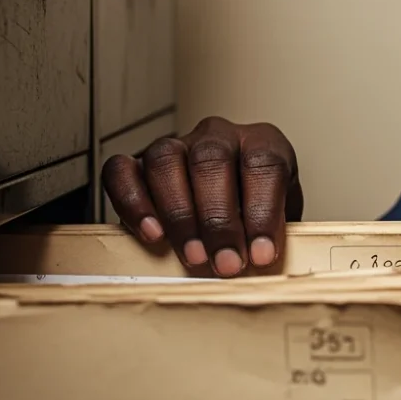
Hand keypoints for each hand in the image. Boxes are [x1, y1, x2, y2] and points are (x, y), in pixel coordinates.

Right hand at [101, 117, 303, 276]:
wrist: (234, 209)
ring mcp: (176, 145)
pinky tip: (152, 234)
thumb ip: (272, 234)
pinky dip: (133, 202)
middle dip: (218, 220)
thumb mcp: (279, 220)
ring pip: (166, 160)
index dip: (264, 211)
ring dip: (178, 214)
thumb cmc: (258, 214)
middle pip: (211, 160)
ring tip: (193, 256)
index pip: (264, 163)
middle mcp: (218, 136)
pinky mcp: (138, 163)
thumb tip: (262, 261)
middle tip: (226, 264)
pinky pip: (121, 170)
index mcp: (262, 142)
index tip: (262, 254)